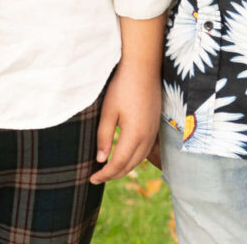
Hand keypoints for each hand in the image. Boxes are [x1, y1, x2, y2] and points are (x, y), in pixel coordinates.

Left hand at [90, 65, 159, 183]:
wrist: (143, 68)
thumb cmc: (122, 87)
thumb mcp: (108, 111)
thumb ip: (104, 137)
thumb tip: (101, 159)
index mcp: (134, 135)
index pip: (118, 163)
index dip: (104, 174)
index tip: (92, 179)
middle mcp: (147, 137)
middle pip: (130, 165)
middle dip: (114, 175)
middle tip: (97, 178)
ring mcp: (153, 132)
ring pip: (139, 159)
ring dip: (124, 168)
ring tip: (108, 170)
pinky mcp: (155, 125)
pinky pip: (145, 150)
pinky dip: (133, 159)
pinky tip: (124, 156)